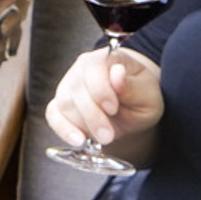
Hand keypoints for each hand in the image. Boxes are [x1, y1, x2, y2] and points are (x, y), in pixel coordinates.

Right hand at [46, 47, 162, 152]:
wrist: (133, 106)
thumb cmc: (141, 96)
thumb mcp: (147, 93)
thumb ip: (132, 85)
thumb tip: (117, 73)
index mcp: (106, 58)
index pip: (93, 67)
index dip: (100, 89)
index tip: (113, 109)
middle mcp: (82, 68)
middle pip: (77, 90)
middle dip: (93, 116)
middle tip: (109, 135)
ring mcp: (68, 86)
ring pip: (65, 105)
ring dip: (83, 125)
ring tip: (104, 137)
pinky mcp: (59, 104)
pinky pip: (53, 115)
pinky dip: (64, 129)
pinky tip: (78, 140)